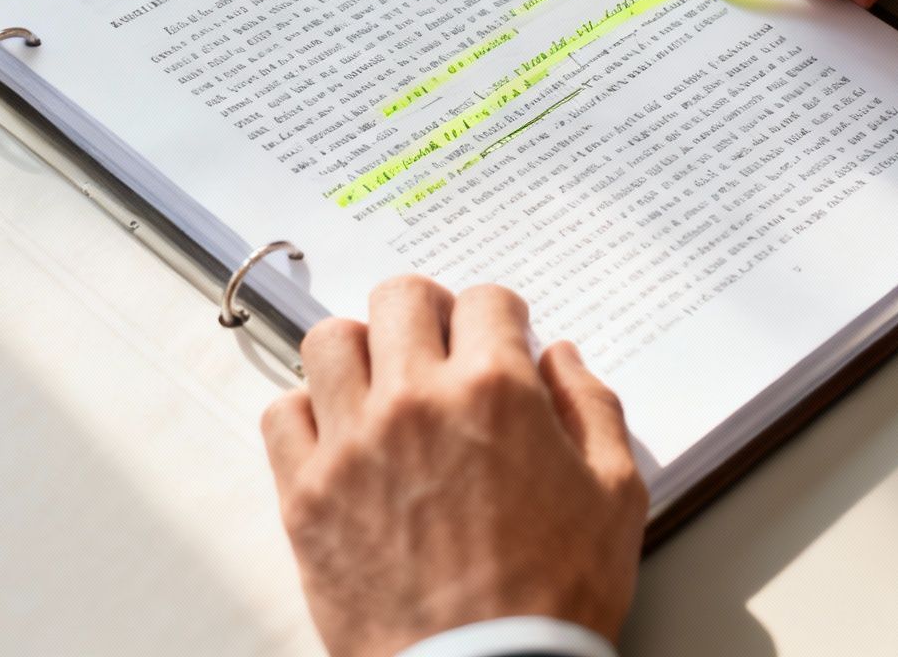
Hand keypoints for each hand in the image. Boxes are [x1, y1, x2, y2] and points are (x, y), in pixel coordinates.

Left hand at [262, 277, 646, 656]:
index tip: (500, 338)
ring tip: (382, 382)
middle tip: (442, 344)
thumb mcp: (615, 496)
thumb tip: (560, 359)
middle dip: (430, 311)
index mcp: (495, 391)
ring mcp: (351, 445)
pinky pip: (282, 414)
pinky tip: (339, 435)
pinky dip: (307, 413)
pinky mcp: (306, 495)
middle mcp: (415, 401)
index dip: (502, 317)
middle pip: (401, 297)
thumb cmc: (553, 600)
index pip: (486, 300)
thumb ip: (592, 409)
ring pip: (330, 341)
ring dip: (361, 350)